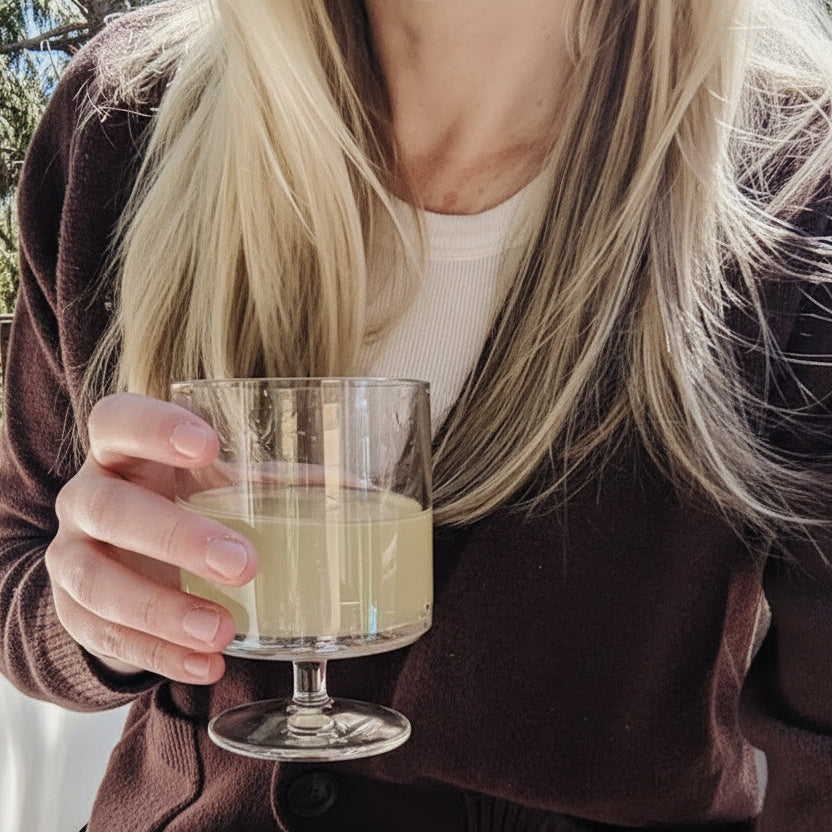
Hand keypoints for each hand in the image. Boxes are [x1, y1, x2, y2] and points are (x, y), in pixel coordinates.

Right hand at [45, 393, 257, 684]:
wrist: (122, 556)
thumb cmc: (183, 502)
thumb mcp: (217, 484)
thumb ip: (274, 483)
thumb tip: (363, 490)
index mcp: (121, 451)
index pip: (116, 420)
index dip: (153, 428)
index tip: (209, 445)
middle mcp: (85, 498)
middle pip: (109, 509)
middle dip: (176, 538)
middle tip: (242, 564)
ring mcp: (70, 556)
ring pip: (96, 583)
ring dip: (163, 612)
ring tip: (224, 631)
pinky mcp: (71, 612)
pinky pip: (103, 638)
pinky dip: (159, 655)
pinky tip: (208, 664)